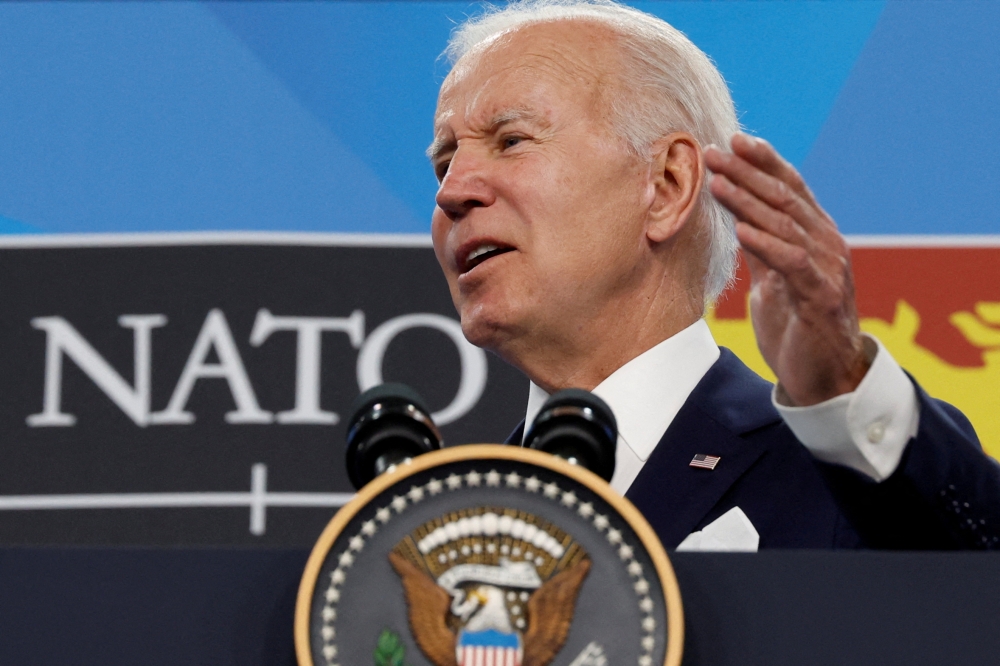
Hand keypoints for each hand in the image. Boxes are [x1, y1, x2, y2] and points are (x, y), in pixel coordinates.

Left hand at [704, 133, 868, 405]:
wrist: (825, 379)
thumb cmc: (797, 329)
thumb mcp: (773, 281)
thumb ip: (763, 249)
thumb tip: (740, 218)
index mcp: (816, 236)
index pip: (790, 187)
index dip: (763, 161)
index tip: (732, 139)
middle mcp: (826, 244)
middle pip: (785, 196)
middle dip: (748, 172)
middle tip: (714, 151)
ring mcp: (827, 268)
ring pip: (785, 223)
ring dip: (748, 200)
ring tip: (717, 181)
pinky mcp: (820, 296)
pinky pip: (791, 261)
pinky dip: (765, 242)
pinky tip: (742, 229)